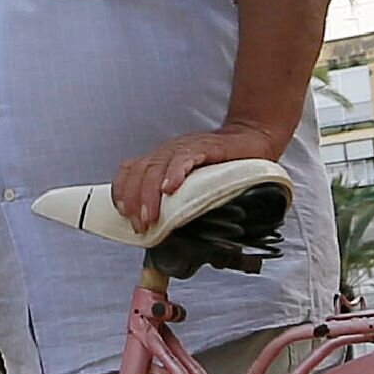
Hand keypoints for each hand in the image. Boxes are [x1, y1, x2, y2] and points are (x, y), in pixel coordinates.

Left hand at [113, 123, 281, 231]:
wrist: (251, 141)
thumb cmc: (222, 167)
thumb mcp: (192, 185)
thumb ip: (176, 202)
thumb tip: (162, 231)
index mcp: (161, 160)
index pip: (130, 171)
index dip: (122, 192)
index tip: (124, 214)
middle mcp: (168, 152)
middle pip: (139, 172)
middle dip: (135, 200)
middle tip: (139, 225)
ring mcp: (184, 148)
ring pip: (157, 167)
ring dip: (150, 194)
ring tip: (151, 216)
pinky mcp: (204, 147)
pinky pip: (184, 158)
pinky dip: (175, 173)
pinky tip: (171, 188)